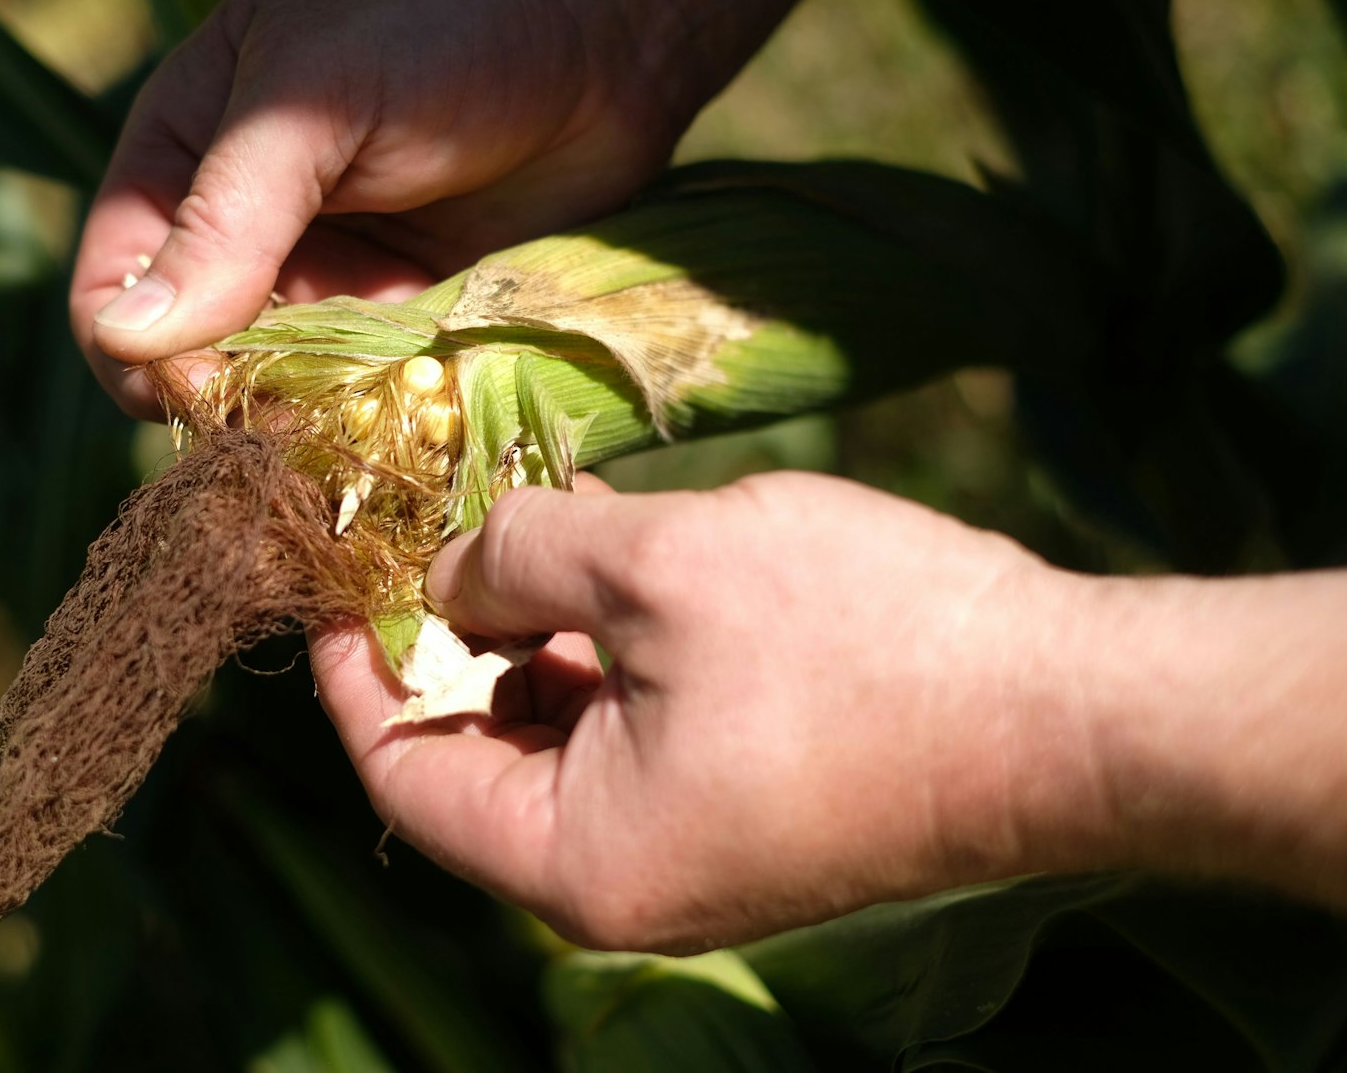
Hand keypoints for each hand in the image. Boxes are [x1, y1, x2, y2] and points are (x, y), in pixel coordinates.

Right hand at [70, 0, 699, 415]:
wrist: (608, 29)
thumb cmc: (445, 28)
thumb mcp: (313, 105)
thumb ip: (224, 219)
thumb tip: (125, 340)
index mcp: (185, 145)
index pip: (113, 277)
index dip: (133, 347)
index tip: (194, 392)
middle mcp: (243, 221)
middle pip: (186, 350)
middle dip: (218, 399)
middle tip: (281, 431)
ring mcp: (325, 274)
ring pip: (271, 385)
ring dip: (294, 421)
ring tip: (346, 434)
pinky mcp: (400, 317)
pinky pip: (354, 392)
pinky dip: (363, 419)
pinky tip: (396, 426)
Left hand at [309, 472, 1109, 951]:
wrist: (1072, 709)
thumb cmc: (863, 643)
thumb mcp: (657, 566)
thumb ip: (518, 558)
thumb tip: (447, 566)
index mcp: (573, 862)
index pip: (404, 771)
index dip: (348, 667)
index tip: (326, 570)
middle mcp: (617, 879)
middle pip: (473, 754)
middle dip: (440, 635)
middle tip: (419, 522)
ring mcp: (686, 849)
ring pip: (552, 732)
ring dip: (524, 630)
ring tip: (511, 520)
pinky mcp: (744, 806)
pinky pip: (627, 728)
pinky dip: (599, 648)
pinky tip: (601, 556)